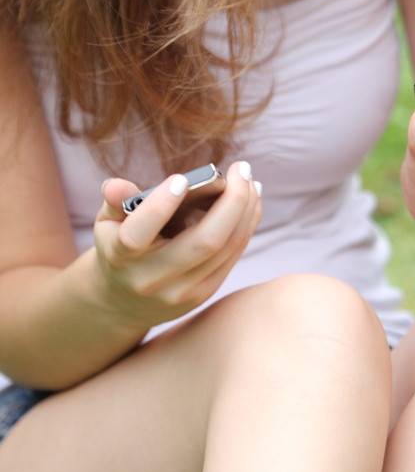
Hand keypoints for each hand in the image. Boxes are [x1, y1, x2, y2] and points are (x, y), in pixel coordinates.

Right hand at [91, 159, 262, 329]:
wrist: (121, 303)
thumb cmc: (117, 248)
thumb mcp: (107, 223)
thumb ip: (115, 201)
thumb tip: (114, 186)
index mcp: (121, 257)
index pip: (137, 234)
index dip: (160, 205)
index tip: (182, 179)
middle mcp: (152, 280)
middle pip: (205, 242)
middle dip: (232, 201)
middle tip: (241, 168)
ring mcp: (181, 292)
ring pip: (226, 247)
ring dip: (246, 210)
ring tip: (250, 181)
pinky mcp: (202, 294)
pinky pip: (232, 256)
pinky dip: (246, 225)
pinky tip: (251, 202)